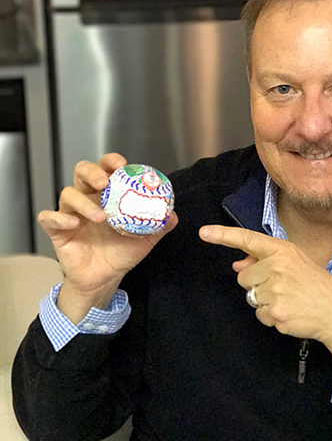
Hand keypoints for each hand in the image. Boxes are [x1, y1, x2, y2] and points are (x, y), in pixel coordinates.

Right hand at [38, 153, 177, 321]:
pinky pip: (49, 218)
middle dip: (92, 172)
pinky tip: (74, 223)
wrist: (105, 278)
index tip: (122, 165)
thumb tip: (173, 215)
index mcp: (107, 195)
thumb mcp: (145, 239)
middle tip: (104, 182)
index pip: (106, 169)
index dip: (111, 161)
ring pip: (67, 194)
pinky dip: (60, 217)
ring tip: (100, 216)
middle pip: (82, 172)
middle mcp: (88, 199)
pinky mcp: (57, 230)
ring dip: (83, 202)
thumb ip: (159, 225)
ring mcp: (71, 213)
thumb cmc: (121, 252)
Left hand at [199, 225, 331, 358]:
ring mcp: (275, 290)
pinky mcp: (275, 311)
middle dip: (257, 284)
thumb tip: (237, 265)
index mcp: (283, 250)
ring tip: (288, 300)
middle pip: (243, 277)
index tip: (203, 232)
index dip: (223, 236)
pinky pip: (259, 314)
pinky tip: (289, 313)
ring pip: (250, 297)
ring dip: (264, 302)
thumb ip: (265, 262)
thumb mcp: (295, 263)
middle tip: (282, 288)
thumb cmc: (318, 286)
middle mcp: (277, 266)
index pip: (248, 239)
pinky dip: (271, 317)